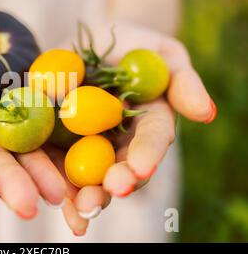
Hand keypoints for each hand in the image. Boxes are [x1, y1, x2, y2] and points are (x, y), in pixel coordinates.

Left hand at [52, 23, 216, 235]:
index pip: (152, 141)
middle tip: (104, 196)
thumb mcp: (164, 54)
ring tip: (78, 210)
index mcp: (149, 123)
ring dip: (83, 195)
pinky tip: (47, 197)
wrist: (92, 43)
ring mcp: (89, 144)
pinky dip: (52, 181)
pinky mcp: (58, 140)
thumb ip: (183, 81)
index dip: (147, 155)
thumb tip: (205, 113)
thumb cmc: (134, 45)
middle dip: (113, 185)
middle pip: (120, 168)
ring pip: (89, 175)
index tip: (139, 170)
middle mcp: (122, 142)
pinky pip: (55, 162)